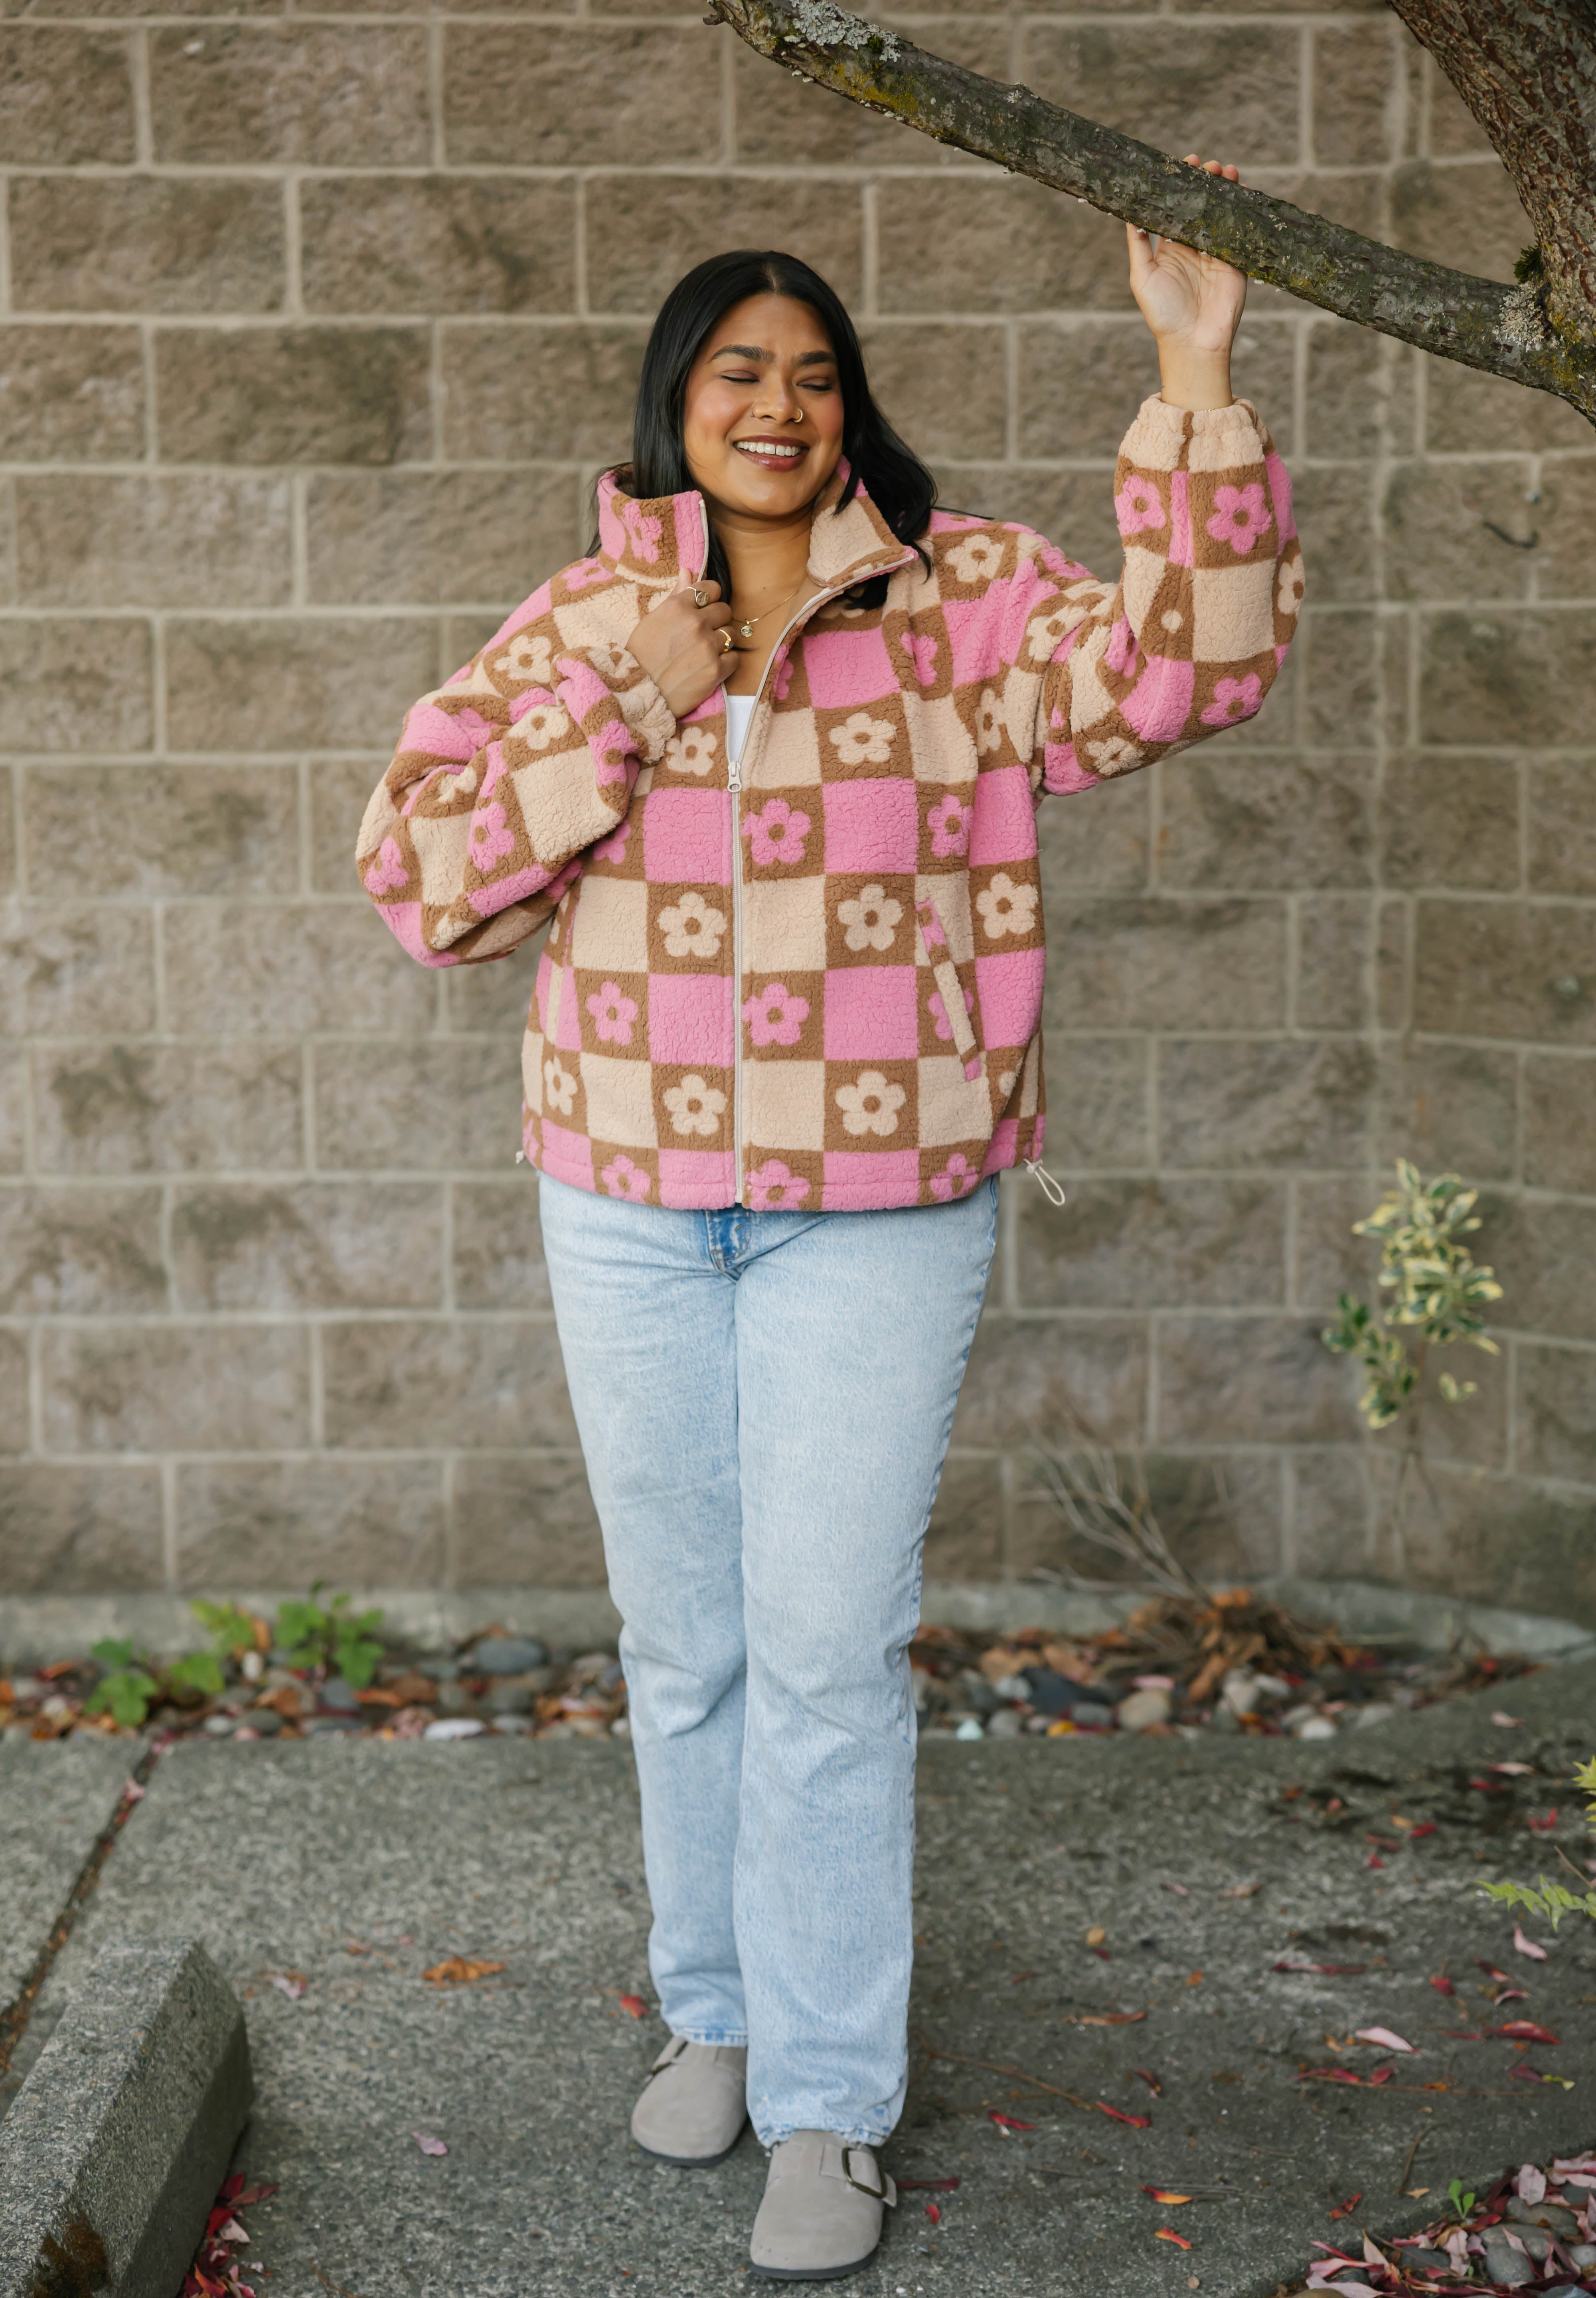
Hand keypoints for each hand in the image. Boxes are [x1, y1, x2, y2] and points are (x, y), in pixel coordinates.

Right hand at [626, 579, 739, 720]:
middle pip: (724, 610)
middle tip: (702, 634)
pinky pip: (735, 657)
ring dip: (722, 641)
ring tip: (706, 651)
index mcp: (678, 606)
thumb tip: (687, 570)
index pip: (711, 588)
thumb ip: (675, 595)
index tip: (703, 608)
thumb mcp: (653, 619)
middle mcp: (696, 622)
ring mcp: (708, 646)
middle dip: (716, 620)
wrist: (640, 693)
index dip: (709, 598)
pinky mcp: (716, 670)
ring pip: (731, 633)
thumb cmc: (641, 655)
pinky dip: (726, 662)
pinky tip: (711, 666)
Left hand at [1127, 156, 1246, 410]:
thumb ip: (1138, 245)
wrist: (1194, 342)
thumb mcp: (1141, 277)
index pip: (1175, 208)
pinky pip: (1239, 228)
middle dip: (1205, 182)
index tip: (1184, 165)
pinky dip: (1241, 208)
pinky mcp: (1236, 258)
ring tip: (1225, 170)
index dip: (1181, 185)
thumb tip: (1128, 213)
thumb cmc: (1163, 314)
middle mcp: (1194, 246)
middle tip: (1208, 165)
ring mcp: (1217, 250)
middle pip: (1201, 204)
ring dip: (1224, 189)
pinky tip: (1240, 190)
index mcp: (1170, 248)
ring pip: (1221, 211)